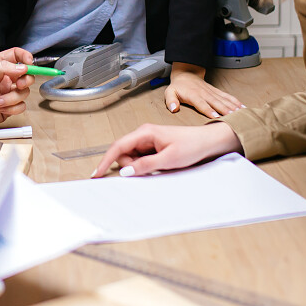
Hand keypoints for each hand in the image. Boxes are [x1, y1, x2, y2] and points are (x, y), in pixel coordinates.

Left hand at [0, 60, 32, 133]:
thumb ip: (3, 67)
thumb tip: (22, 67)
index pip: (16, 56)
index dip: (25, 57)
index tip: (29, 63)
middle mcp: (3, 79)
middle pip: (25, 75)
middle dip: (25, 80)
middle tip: (18, 84)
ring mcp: (6, 93)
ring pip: (24, 92)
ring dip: (13, 98)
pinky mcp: (8, 108)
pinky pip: (20, 106)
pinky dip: (12, 108)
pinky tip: (0, 109)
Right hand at [91, 122, 240, 177]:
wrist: (208, 142)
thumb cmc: (192, 144)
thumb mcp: (168, 159)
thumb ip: (145, 165)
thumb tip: (125, 171)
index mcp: (145, 132)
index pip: (118, 146)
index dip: (105, 161)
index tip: (97, 173)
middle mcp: (144, 134)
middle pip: (123, 154)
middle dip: (129, 166)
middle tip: (147, 171)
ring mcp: (148, 141)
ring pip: (131, 158)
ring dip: (138, 166)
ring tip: (159, 166)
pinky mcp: (153, 147)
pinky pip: (140, 159)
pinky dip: (144, 166)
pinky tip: (158, 166)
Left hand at [165, 63, 241, 117]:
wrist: (186, 74)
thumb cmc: (178, 86)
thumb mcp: (169, 92)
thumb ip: (170, 101)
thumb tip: (174, 109)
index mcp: (194, 95)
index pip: (202, 104)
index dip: (209, 111)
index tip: (216, 117)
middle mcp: (205, 93)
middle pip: (216, 103)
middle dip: (225, 110)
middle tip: (233, 118)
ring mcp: (212, 92)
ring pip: (224, 99)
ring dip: (233, 106)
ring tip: (241, 113)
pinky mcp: (217, 91)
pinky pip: (227, 96)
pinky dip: (235, 101)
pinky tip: (242, 107)